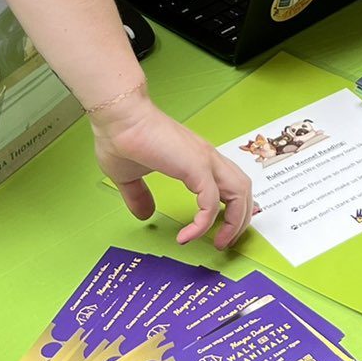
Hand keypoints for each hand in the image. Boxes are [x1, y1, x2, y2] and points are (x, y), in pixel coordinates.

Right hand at [91, 86, 253, 249]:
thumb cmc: (122, 138)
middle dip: (240, 219)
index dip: (232, 208)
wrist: (118, 118)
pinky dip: (204, 223)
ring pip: (240, 192)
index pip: (230, 184)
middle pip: (243, 189)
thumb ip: (139, 195)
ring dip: (234, 222)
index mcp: (197, 159)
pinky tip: (187, 236)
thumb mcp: (129, 176)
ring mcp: (204, 160)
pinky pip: (211, 201)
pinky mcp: (196, 166)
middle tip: (224, 241)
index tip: (221, 230)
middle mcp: (207, 158)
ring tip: (217, 242)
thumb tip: (144, 214)